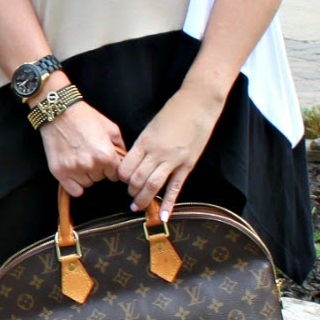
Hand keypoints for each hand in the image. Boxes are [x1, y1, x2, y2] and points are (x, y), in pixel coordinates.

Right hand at [40, 101, 124, 198]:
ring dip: (86, 175)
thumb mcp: (111, 128)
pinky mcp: (59, 172)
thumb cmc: (85, 117)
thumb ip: (121, 146)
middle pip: (101, 179)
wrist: (59, 111)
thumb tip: (125, 160)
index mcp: (106, 155)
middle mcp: (91, 165)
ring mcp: (74, 170)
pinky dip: (75, 184)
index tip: (107, 161)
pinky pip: (74, 190)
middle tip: (90, 155)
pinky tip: (74, 172)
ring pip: (88, 183)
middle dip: (99, 169)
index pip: (117, 175)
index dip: (112, 167)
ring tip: (80, 159)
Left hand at [118, 81, 223, 219]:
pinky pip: (175, 188)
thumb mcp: (152, 126)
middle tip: (130, 195)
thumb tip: (135, 161)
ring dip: (143, 199)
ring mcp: (173, 159)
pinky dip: (168, 203)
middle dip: (131, 190)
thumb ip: (143, 144)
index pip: (126, 166)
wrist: (198, 104)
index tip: (122, 179)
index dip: (121, 176)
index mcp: (144, 141)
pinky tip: (163, 216)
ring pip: (153, 185)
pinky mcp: (187, 164)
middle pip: (137, 178)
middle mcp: (156, 152)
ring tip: (137, 206)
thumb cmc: (174, 111)